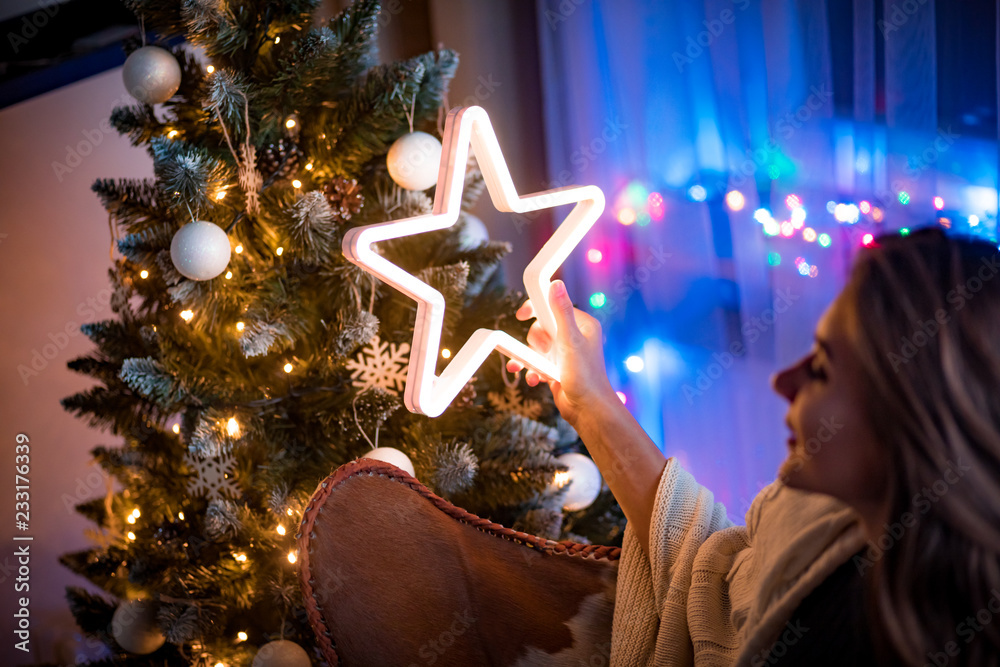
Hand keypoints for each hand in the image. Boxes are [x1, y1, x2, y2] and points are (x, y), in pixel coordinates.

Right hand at [507, 280, 615, 426]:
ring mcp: (563, 353)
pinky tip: (534, 380)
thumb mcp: (570, 340)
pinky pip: (535, 362)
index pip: (554, 306)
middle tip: (544, 352)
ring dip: (530, 358)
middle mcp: (573, 337)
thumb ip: (561, 312)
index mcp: (582, 325)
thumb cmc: (584, 376)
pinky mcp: (555, 368)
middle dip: (535, 342)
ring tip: (536, 370)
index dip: (537, 308)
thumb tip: (556, 284)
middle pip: (541, 327)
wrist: (587, 410)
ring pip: (535, 347)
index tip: (521, 315)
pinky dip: (531, 370)